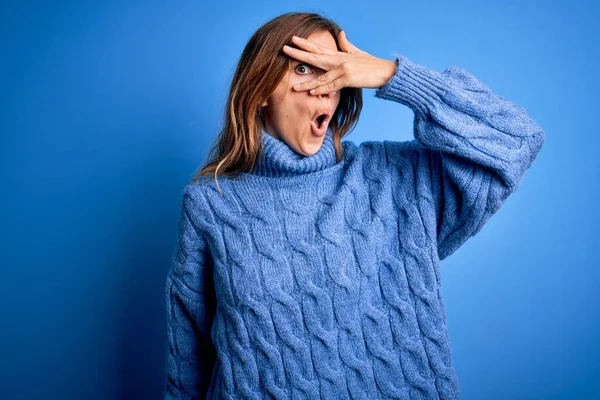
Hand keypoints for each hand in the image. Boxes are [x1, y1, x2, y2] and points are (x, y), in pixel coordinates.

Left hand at [282, 31, 396, 94]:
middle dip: (299, 54)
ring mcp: (343, 69)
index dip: (306, 45)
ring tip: (295, 87)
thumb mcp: (357, 53)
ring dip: (307, 84)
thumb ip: (346, 45)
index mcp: (339, 55)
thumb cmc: (371, 65)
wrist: (386, 71)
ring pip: (321, 77)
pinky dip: (322, 90)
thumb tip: (340, 33)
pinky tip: (312, 92)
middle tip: (285, 49)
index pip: (319, 49)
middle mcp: (339, 60)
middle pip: (315, 57)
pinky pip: (332, 86)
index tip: (293, 40)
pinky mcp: (348, 79)